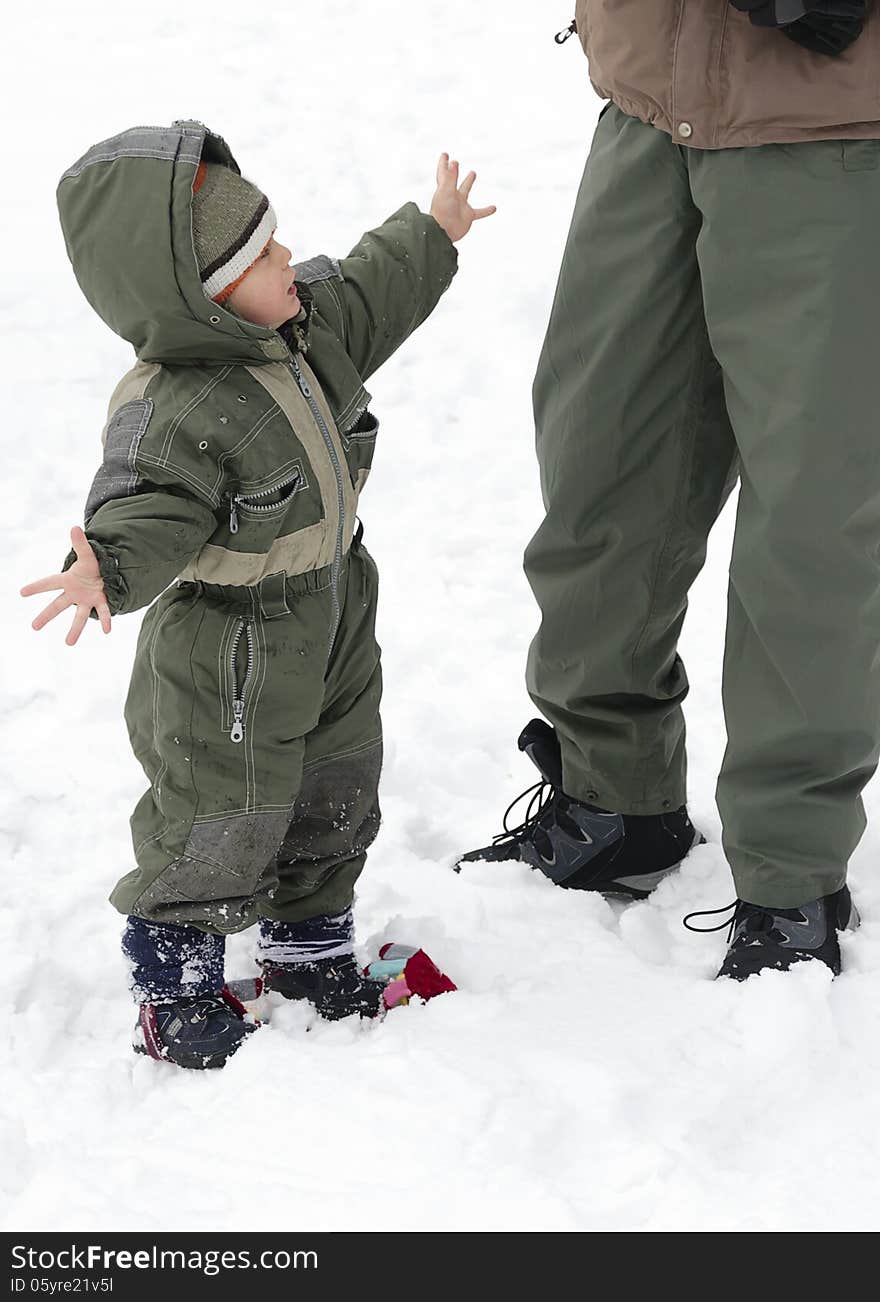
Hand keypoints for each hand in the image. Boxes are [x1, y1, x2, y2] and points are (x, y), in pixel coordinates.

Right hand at [21, 525, 111, 645]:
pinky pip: (103, 612)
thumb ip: (81, 544)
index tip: (22, 593)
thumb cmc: (93, 566)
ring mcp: (86, 600)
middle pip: (58, 605)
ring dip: (75, 629)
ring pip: (79, 616)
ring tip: (68, 643)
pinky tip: (108, 630)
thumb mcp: (87, 555)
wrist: (108, 574)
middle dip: (46, 615)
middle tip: (34, 627)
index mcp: (68, 580)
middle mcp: (75, 593)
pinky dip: (105, 620)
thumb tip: (74, 527)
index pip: (49, 583)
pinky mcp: (100, 603)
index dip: (36, 587)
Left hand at [429, 153, 495, 242]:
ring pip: (465, 191)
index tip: (445, 154)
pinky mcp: (468, 216)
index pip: (443, 172)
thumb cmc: (442, 212)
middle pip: (452, 179)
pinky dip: (486, 210)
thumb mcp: (446, 191)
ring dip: (468, 182)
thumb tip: (453, 162)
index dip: (443, 163)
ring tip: (473, 173)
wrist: (444, 233)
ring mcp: (460, 205)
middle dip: (453, 171)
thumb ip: (451, 177)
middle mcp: (451, 196)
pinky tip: (494, 208)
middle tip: (456, 162)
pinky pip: (480, 212)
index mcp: (444, 189)